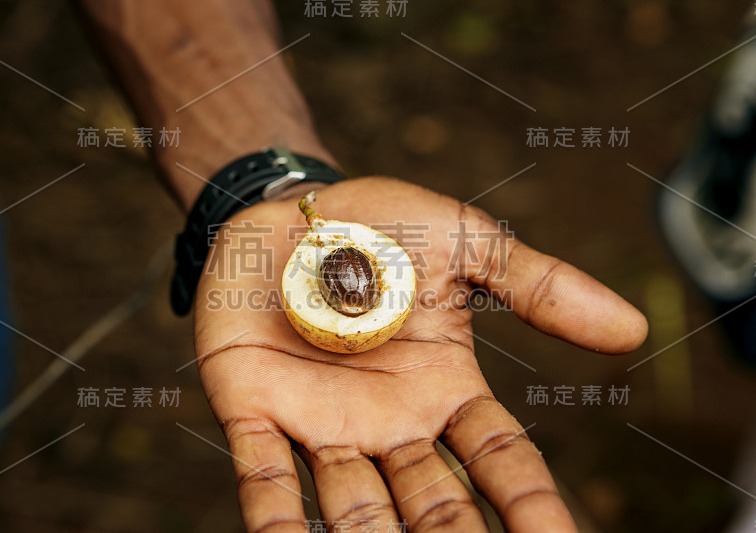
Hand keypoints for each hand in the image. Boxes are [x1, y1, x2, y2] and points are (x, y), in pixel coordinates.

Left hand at [193, 176, 647, 532]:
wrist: (292, 207)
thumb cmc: (383, 224)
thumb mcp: (468, 243)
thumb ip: (539, 285)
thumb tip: (631, 329)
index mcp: (443, 389)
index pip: (501, 461)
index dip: (532, 507)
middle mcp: (388, 422)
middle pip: (433, 503)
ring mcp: (320, 422)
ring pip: (356, 507)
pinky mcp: (255, 408)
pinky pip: (267, 478)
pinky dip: (277, 522)